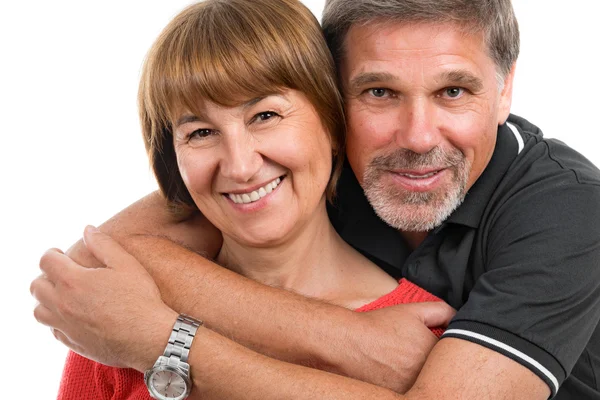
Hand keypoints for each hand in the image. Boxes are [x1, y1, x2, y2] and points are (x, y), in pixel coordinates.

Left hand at [30, 226, 177, 370]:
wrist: (148, 337)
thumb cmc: (140, 298)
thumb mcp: (126, 264)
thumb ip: (104, 244)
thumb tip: (88, 229)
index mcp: (73, 281)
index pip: (46, 261)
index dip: (51, 254)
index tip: (59, 254)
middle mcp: (63, 304)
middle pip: (36, 286)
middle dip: (45, 276)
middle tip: (61, 273)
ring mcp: (66, 325)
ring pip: (38, 311)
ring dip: (46, 300)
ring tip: (62, 295)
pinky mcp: (73, 342)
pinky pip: (53, 329)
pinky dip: (57, 320)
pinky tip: (74, 315)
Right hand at [350, 302, 454, 392]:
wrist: (348, 342)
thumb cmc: (378, 325)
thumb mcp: (412, 310)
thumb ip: (440, 311)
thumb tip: (456, 315)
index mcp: (434, 353)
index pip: (449, 356)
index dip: (437, 349)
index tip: (425, 345)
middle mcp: (425, 374)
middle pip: (435, 371)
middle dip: (428, 364)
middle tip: (411, 355)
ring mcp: (411, 388)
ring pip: (423, 383)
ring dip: (417, 375)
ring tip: (400, 363)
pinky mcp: (396, 396)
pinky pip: (408, 392)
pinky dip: (403, 383)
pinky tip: (392, 372)